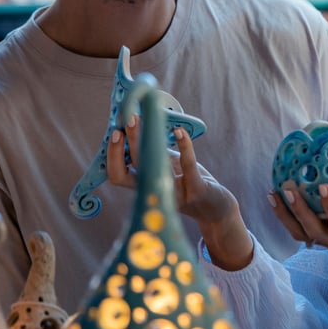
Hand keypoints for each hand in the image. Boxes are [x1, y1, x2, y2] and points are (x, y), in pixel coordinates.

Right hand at [107, 119, 252, 269]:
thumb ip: (155, 151)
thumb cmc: (189, 183)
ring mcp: (176, 192)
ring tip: (140, 120)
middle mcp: (156, 192)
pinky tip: (179, 131)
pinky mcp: (197, 188)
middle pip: (130, 171)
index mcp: (145, 186)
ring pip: (154, 167)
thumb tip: (140, 124)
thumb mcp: (168, 166)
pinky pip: (188, 164)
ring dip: (145, 141)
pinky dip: (184, 145)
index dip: (112, 156)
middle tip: (125, 120)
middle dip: (122, 145)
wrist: (216, 208)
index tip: (114, 132)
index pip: (118, 176)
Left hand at [271, 182, 327, 279]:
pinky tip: (276, 200)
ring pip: (301, 233)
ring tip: (272, 193)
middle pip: (314, 229)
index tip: (325, 187)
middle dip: (299, 209)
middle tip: (288, 186)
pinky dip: (285, 218)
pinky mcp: (322, 241)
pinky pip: (299, 232)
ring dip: (285, 215)